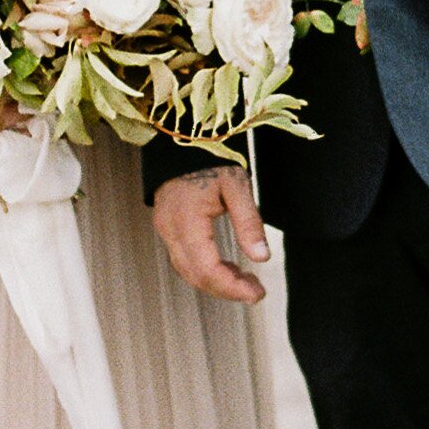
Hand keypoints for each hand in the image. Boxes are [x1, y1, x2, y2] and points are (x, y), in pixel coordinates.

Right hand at [152, 165, 268, 303]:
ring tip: (246, 281)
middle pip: (195, 276)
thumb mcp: (237, 185)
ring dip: (216, 282)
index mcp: (186, 220)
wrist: (184, 135)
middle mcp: (170, 229)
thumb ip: (249, 223)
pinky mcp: (167, 226)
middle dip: (227, 289)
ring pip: (187, 271)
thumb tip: (262, 258)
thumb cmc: (211, 157)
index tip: (257, 293)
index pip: (207, 269)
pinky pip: (183, 259)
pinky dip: (205, 270)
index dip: (232, 287)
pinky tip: (227, 267)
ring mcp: (165, 229)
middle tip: (256, 291)